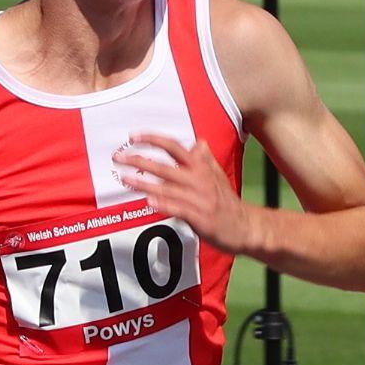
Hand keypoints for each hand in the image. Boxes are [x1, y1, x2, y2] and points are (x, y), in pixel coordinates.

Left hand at [111, 132, 255, 253]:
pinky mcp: (200, 218)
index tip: (133, 136)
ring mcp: (199, 199)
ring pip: (167, 188)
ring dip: (144, 183)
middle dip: (139, 160)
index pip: (174, 147)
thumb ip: (206, 160)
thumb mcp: (219, 177)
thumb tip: (198, 142)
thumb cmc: (228, 203)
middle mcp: (199, 180)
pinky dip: (163, 205)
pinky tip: (148, 202)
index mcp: (201, 168)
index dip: (153, 139)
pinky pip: (178, 209)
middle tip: (118, 157)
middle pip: (165, 166)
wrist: (246, 227)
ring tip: (125, 179)